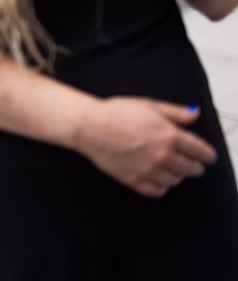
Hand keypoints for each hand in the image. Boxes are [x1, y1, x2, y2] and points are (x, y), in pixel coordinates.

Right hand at [71, 96, 216, 197]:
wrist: (89, 127)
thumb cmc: (115, 113)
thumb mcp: (148, 105)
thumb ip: (174, 112)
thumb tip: (193, 114)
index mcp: (169, 135)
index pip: (199, 150)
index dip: (206, 154)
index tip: (208, 157)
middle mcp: (162, 155)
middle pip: (190, 168)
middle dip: (195, 167)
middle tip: (194, 165)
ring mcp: (148, 169)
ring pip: (175, 180)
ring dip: (178, 176)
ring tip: (174, 170)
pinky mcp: (134, 180)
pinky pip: (157, 191)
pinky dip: (162, 187)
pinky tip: (159, 179)